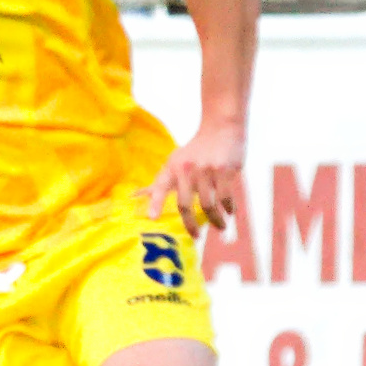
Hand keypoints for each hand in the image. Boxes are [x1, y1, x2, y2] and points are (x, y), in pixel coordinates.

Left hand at [146, 118, 246, 235]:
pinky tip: (230, 213)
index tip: (152, 218)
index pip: (160, 186)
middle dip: (190, 225)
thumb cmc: (195, 151)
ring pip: (208, 205)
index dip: (155, 202)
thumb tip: (136, 196)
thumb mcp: (175, 162)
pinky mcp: (224, 170)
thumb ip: (160, 182)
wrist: (221, 129)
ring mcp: (206, 170)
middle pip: (185, 204)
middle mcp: (186, 169)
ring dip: (215, 220)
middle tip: (195, 237)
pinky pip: (226, 198)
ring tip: (220, 228)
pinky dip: (228, 209)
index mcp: (172, 168)